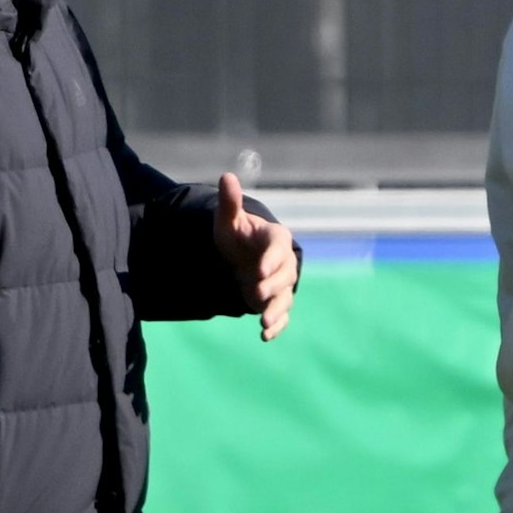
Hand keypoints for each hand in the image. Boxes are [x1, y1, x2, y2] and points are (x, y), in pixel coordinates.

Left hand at [212, 172, 297, 340]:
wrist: (240, 256)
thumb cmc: (236, 235)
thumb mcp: (228, 220)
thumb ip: (229, 202)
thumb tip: (226, 176)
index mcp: (275, 239)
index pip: (279, 248)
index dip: (272, 259)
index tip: (260, 269)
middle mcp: (283, 262)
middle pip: (285, 275)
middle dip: (272, 286)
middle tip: (255, 294)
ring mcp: (281, 284)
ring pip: (285, 298)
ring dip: (276, 311)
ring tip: (263, 323)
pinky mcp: (277, 301)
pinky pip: (282, 315)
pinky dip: (277, 326)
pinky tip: (265, 336)